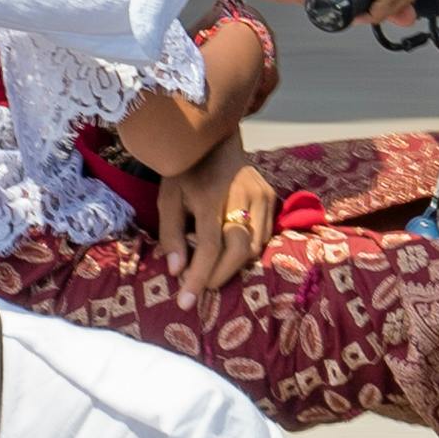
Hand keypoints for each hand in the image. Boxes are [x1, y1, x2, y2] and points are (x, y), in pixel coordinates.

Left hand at [149, 146, 279, 301]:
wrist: (215, 135)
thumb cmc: (185, 168)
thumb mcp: (167, 197)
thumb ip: (171, 234)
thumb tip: (177, 272)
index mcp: (211, 195)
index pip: (210, 247)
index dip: (198, 278)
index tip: (186, 302)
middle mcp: (241, 196)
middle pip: (239, 251)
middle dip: (219, 275)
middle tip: (199, 286)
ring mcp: (261, 195)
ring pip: (255, 246)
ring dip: (233, 265)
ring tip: (210, 267)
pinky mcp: (271, 197)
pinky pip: (263, 235)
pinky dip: (246, 250)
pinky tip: (228, 248)